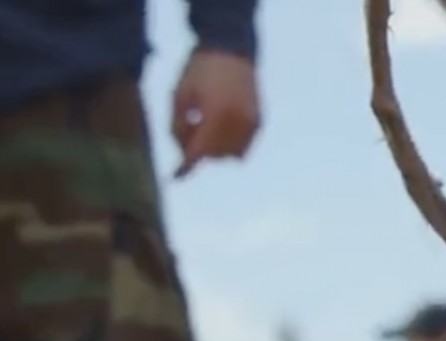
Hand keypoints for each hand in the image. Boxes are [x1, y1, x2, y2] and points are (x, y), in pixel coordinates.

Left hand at [169, 49, 260, 178]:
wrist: (229, 48)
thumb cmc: (198, 70)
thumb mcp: (178, 95)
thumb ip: (177, 126)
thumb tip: (184, 153)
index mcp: (216, 114)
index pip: (200, 150)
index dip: (187, 165)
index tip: (175, 177)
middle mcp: (238, 122)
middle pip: (215, 155)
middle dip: (200, 149)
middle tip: (190, 128)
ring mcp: (252, 124)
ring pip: (231, 155)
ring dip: (216, 149)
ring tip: (206, 125)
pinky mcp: (259, 122)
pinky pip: (243, 146)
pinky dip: (230, 144)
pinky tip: (221, 126)